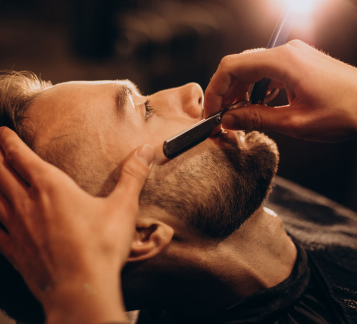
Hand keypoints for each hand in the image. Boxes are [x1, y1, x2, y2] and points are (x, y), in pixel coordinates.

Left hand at [0, 127, 153, 323]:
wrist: (81, 290)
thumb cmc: (101, 247)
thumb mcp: (123, 207)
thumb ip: (133, 176)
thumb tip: (146, 150)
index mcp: (52, 189)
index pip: (22, 158)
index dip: (9, 142)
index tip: (2, 132)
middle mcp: (28, 204)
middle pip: (0, 173)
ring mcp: (17, 229)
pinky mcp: (15, 252)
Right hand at [204, 40, 356, 141]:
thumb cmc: (345, 111)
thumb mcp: (295, 122)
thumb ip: (256, 119)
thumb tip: (228, 119)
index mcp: (283, 62)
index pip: (232, 67)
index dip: (215, 90)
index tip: (211, 110)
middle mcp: (286, 53)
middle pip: (239, 67)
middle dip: (225, 92)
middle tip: (221, 117)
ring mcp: (293, 57)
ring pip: (251, 69)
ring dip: (240, 92)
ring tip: (237, 115)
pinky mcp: (298, 64)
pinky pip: (267, 73)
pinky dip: (255, 89)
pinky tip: (256, 106)